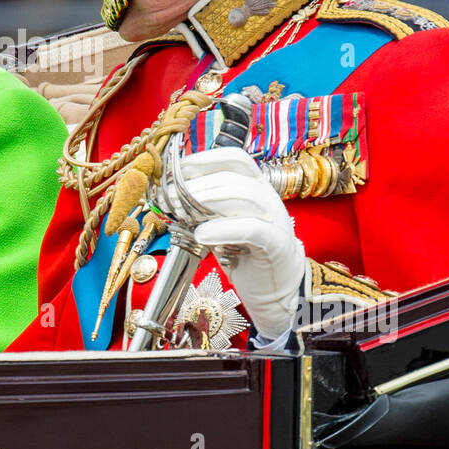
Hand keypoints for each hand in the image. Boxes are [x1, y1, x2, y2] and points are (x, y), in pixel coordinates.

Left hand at [177, 147, 304, 339]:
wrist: (275, 289)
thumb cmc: (245, 254)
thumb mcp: (222, 225)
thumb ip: (206, 209)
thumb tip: (172, 197)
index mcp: (256, 187)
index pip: (234, 159)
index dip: (205, 160)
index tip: (178, 170)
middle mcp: (268, 198)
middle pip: (233, 178)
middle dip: (197, 185)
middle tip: (171, 197)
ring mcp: (276, 219)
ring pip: (244, 196)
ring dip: (208, 201)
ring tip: (183, 212)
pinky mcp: (278, 244)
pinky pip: (252, 228)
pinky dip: (223, 229)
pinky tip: (202, 234)